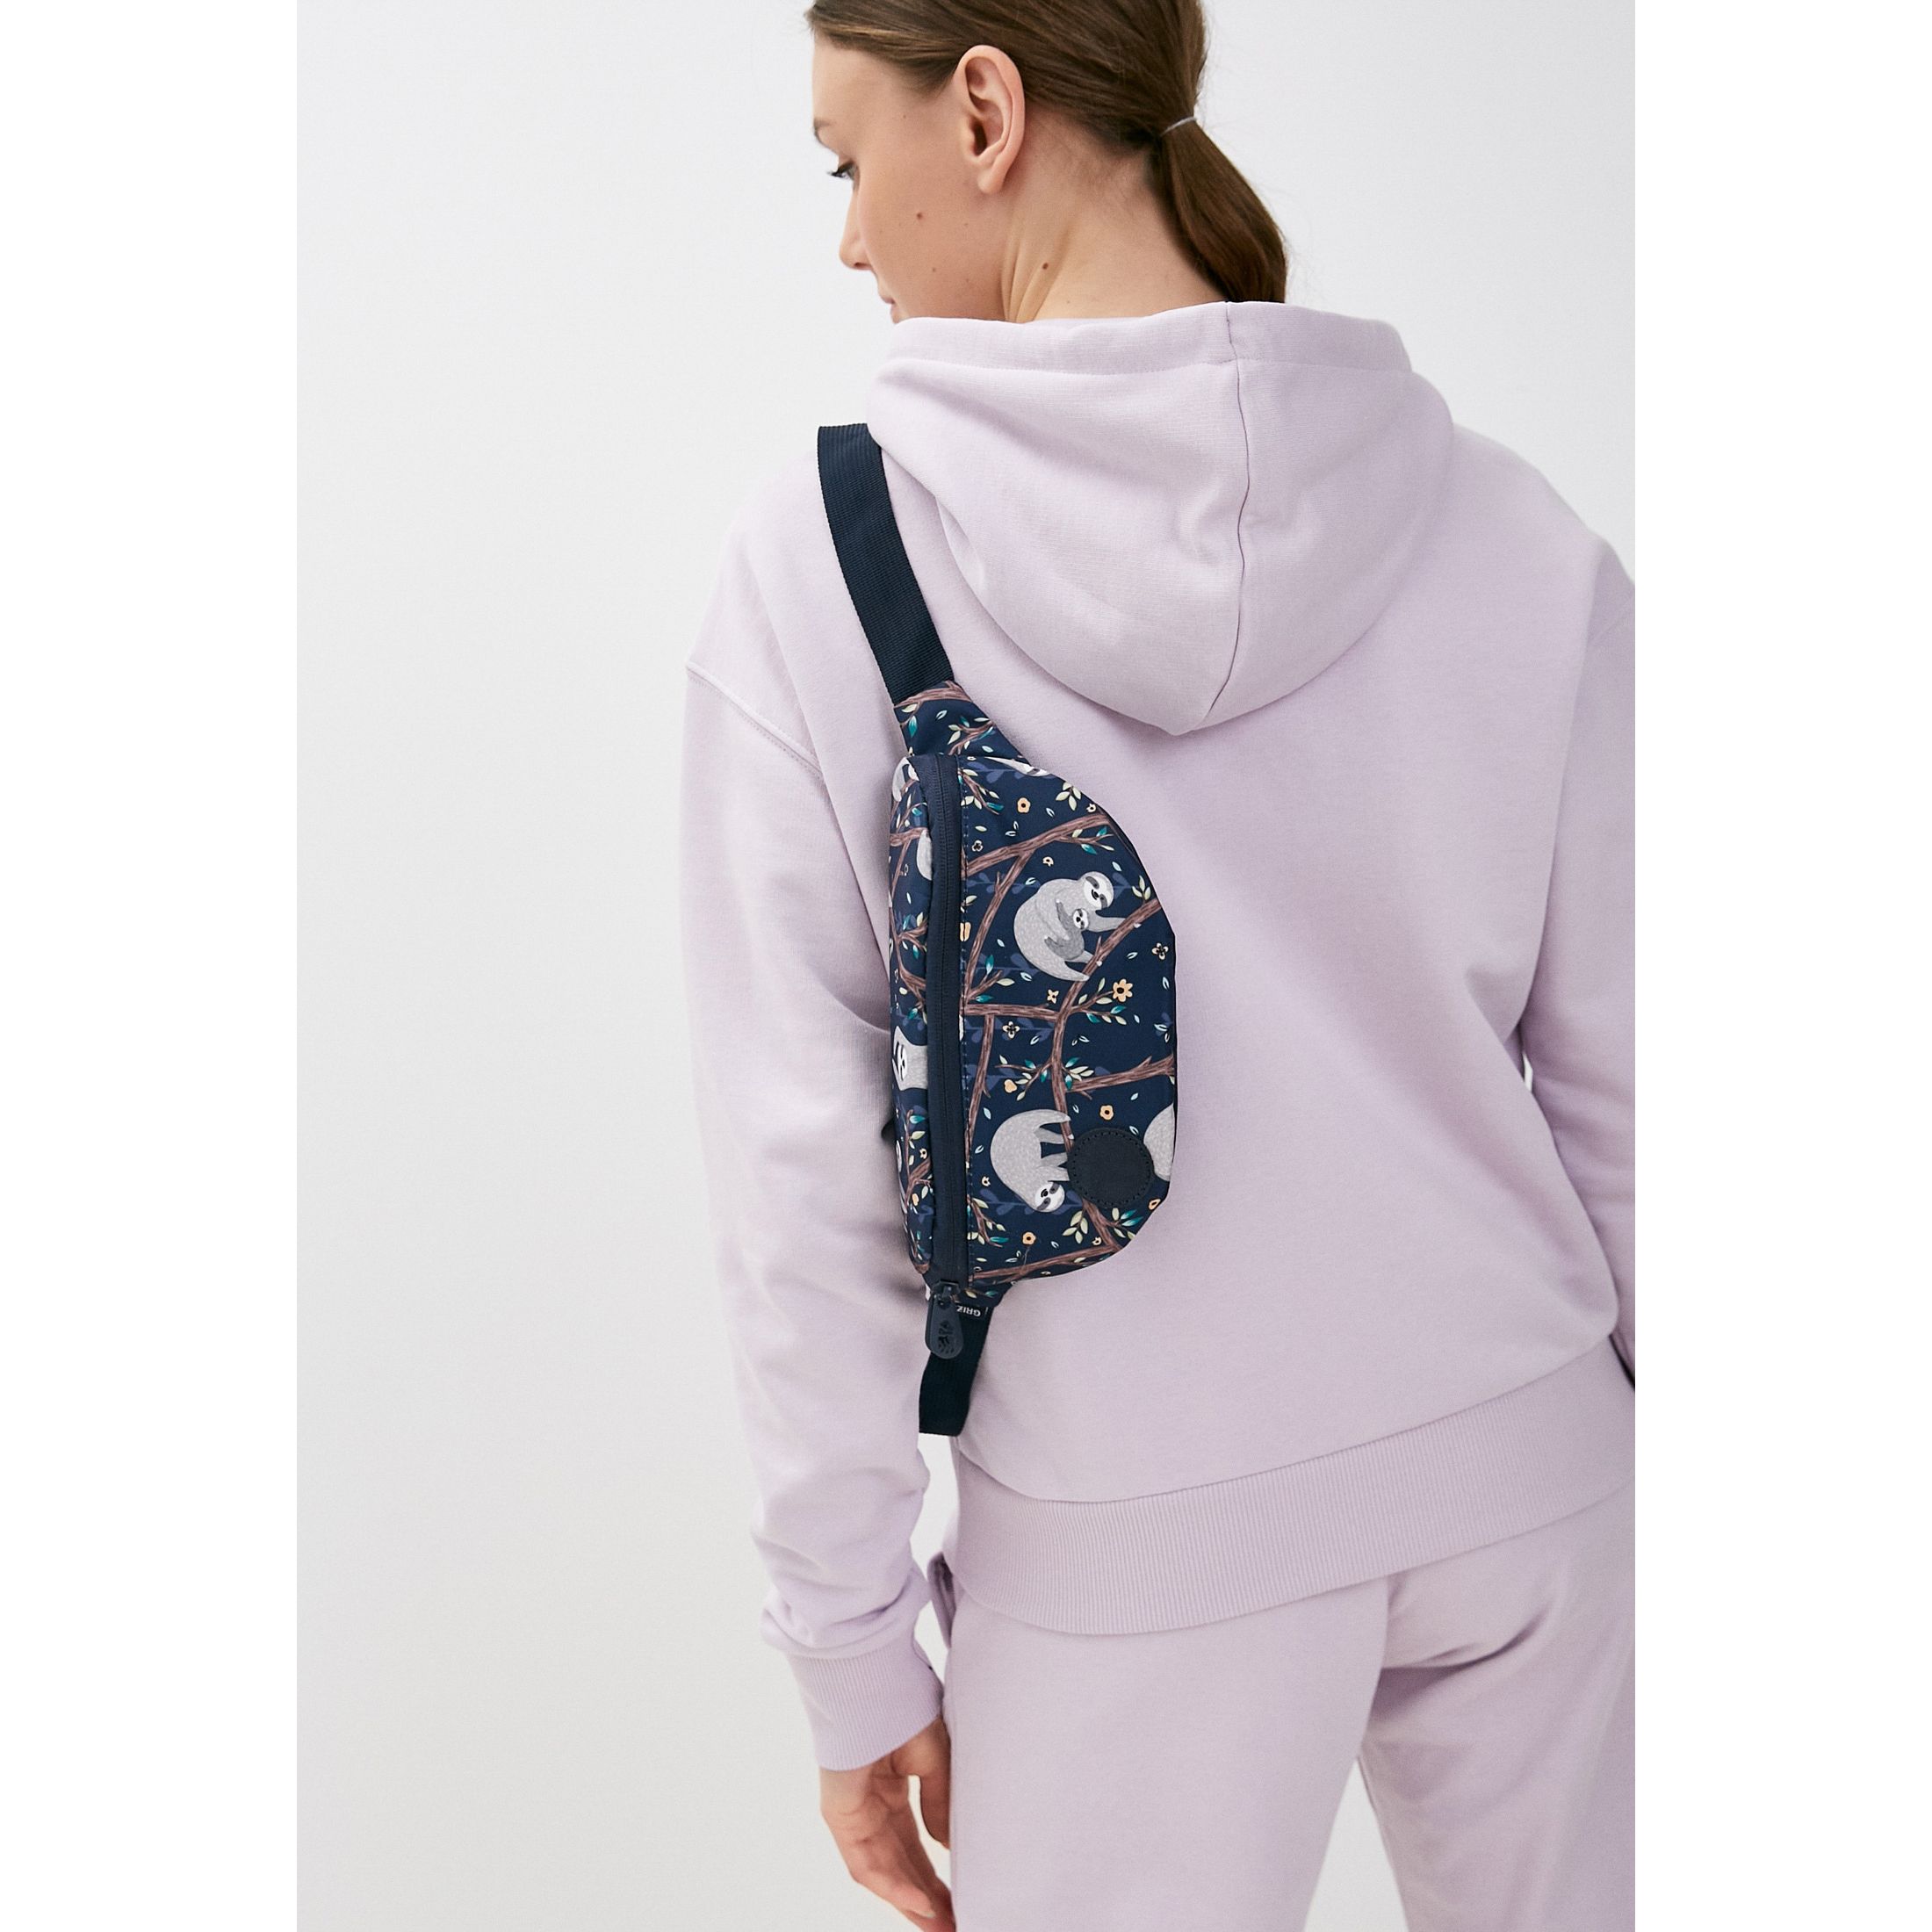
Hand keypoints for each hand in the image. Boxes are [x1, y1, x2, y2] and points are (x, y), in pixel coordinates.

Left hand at [818, 1715, 953, 1926]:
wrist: (873, 1684)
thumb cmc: (902, 1706)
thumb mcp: (935, 1760)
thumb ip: (940, 1802)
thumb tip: (948, 1845)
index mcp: (892, 1787)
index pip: (915, 1843)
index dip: (937, 1872)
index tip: (962, 1895)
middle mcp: (872, 1805)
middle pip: (901, 1864)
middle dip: (928, 1897)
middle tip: (954, 1924)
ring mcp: (854, 1813)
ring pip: (884, 1871)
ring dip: (912, 1902)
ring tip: (943, 1926)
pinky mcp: (840, 1816)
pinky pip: (866, 1863)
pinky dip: (893, 1886)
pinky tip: (920, 1902)